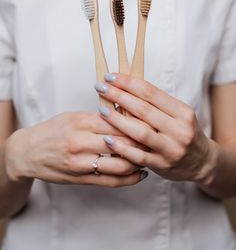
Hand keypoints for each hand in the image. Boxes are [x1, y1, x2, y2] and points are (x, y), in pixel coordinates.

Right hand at [4, 112, 147, 186]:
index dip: (137, 122)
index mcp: (80, 122)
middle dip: (143, 141)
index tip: (152, 121)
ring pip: (120, 164)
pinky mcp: (81, 179)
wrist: (28, 152)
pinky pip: (111, 181)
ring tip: (151, 155)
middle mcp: (81, 143)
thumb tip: (126, 116)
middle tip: (158, 138)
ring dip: (139, 161)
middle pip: (121, 142)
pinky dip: (130, 179)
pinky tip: (140, 173)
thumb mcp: (73, 116)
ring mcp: (81, 163)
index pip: (116, 121)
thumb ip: (98, 118)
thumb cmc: (52, 131)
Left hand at [95, 73, 217, 184]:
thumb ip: (156, 103)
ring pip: (141, 132)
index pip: (151, 92)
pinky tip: (108, 139)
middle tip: (100, 87)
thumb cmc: (183, 132)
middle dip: (118, 96)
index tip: (110, 76)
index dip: (128, 82)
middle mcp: (179, 129)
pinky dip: (122, 147)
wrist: (202, 162)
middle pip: (143, 109)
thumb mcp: (178, 114)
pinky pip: (138, 156)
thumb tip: (124, 86)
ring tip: (101, 110)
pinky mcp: (162, 165)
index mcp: (182, 111)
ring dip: (118, 120)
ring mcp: (171, 149)